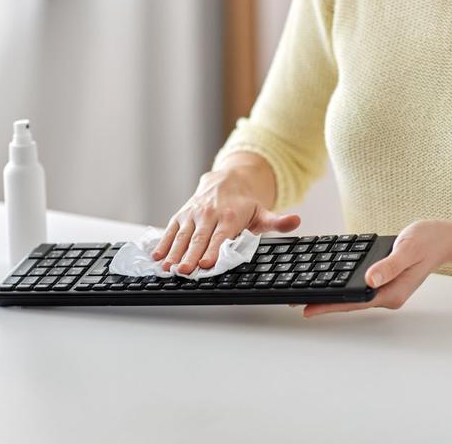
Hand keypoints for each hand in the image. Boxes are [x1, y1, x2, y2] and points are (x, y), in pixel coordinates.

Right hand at [152, 168, 300, 274]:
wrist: (226, 180)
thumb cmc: (244, 204)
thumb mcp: (263, 212)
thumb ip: (277, 221)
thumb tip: (295, 221)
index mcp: (230, 216)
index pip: (221, 237)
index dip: (213, 251)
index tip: (206, 264)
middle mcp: (209, 214)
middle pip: (199, 239)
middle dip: (190, 256)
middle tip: (184, 271)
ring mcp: (193, 214)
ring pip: (182, 236)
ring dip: (173, 253)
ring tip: (167, 268)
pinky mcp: (181, 215)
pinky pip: (170, 231)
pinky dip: (163, 243)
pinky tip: (157, 257)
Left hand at [301, 220, 451, 317]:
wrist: (444, 238)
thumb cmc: (428, 241)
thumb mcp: (407, 250)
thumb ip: (389, 265)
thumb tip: (370, 279)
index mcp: (392, 292)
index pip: (354, 302)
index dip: (329, 305)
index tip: (307, 308)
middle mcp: (388, 294)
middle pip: (350, 301)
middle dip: (324, 301)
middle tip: (295, 301)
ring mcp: (386, 288)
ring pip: (353, 294)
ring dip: (331, 293)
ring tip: (306, 293)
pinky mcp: (384, 279)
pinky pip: (359, 284)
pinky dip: (343, 283)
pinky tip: (330, 280)